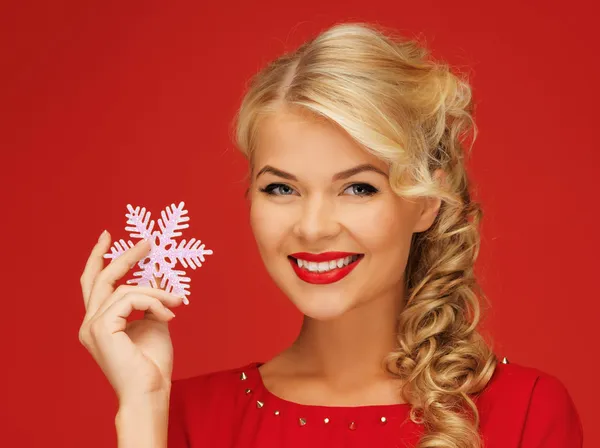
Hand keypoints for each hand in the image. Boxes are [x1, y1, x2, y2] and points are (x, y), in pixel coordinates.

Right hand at [79, 230, 185, 404]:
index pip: (94, 284)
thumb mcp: (155, 321)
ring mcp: (92, 326)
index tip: (108, 237)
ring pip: (124, 289)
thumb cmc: (152, 362)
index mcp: (99, 322)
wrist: (150, 390)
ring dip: (156, 292)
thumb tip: (156, 273)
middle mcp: (89, 323)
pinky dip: (153, 303)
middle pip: (101, 278)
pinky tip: (167, 316)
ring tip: (176, 302)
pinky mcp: (101, 327)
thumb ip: (151, 299)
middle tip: (147, 242)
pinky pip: (130, 299)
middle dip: (124, 256)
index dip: (99, 258)